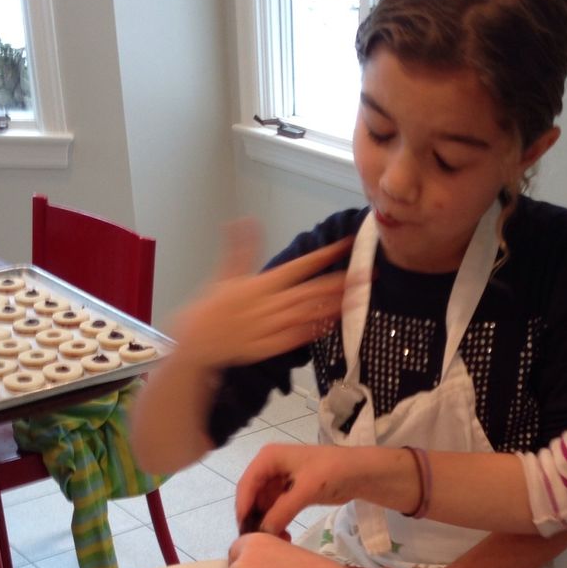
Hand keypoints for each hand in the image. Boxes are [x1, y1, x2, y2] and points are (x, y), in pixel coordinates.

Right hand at [168, 220, 353, 369]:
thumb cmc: (210, 309)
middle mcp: (271, 304)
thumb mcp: (225, 275)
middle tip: (370, 274)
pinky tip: (337, 322)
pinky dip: (319, 329)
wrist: (196, 344)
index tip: (347, 246)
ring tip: (362, 297)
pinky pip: (300, 337)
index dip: (327, 255)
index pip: (301, 265)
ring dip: (338, 305)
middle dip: (344, 282)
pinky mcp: (272, 347)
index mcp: (262, 283)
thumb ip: (240, 248)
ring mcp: (273, 326)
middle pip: (315, 290)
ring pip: (312, 314)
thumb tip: (246, 220)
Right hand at [234, 443, 418, 534]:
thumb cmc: (333, 472)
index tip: (245, 532)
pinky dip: (277, 523)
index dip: (243, 509)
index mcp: (268, 458)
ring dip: (267, 524)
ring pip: (263, 507)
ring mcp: (279, 481)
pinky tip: (284, 538)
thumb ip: (282, 511)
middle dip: (254, 519)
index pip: (246, 485)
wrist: (361, 473)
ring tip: (276, 543)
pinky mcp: (289, 493)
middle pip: (252, 497)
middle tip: (259, 543)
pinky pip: (276, 511)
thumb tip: (263, 533)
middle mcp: (269, 467)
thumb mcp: (306, 489)